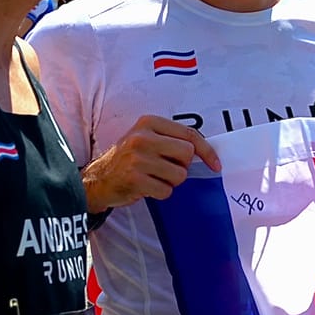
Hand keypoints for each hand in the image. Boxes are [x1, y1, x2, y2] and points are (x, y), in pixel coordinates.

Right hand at [82, 115, 220, 212]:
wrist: (97, 180)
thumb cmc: (128, 160)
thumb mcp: (145, 139)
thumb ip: (170, 139)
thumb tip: (204, 152)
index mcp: (148, 122)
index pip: (189, 133)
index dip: (207, 151)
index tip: (216, 164)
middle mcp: (143, 137)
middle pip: (187, 154)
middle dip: (182, 166)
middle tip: (166, 169)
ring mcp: (138, 158)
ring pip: (179, 175)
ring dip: (170, 182)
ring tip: (153, 178)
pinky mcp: (135, 179)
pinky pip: (166, 191)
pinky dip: (160, 193)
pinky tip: (145, 187)